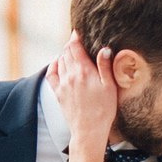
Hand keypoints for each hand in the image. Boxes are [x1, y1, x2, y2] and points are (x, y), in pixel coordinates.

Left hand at [49, 33, 120, 149]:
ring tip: (71, 50)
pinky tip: (57, 62)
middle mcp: (70, 75)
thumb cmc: (104, 110)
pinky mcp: (58, 93)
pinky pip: (51, 74)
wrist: (89, 131)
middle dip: (71, 44)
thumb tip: (104, 48)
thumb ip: (105, 66)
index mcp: (84, 71)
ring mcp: (63, 84)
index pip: (75, 47)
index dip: (75, 36)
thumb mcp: (110, 87)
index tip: (78, 31)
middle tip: (77, 40)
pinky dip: (53, 65)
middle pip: (66, 52)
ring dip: (64, 53)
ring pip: (60, 61)